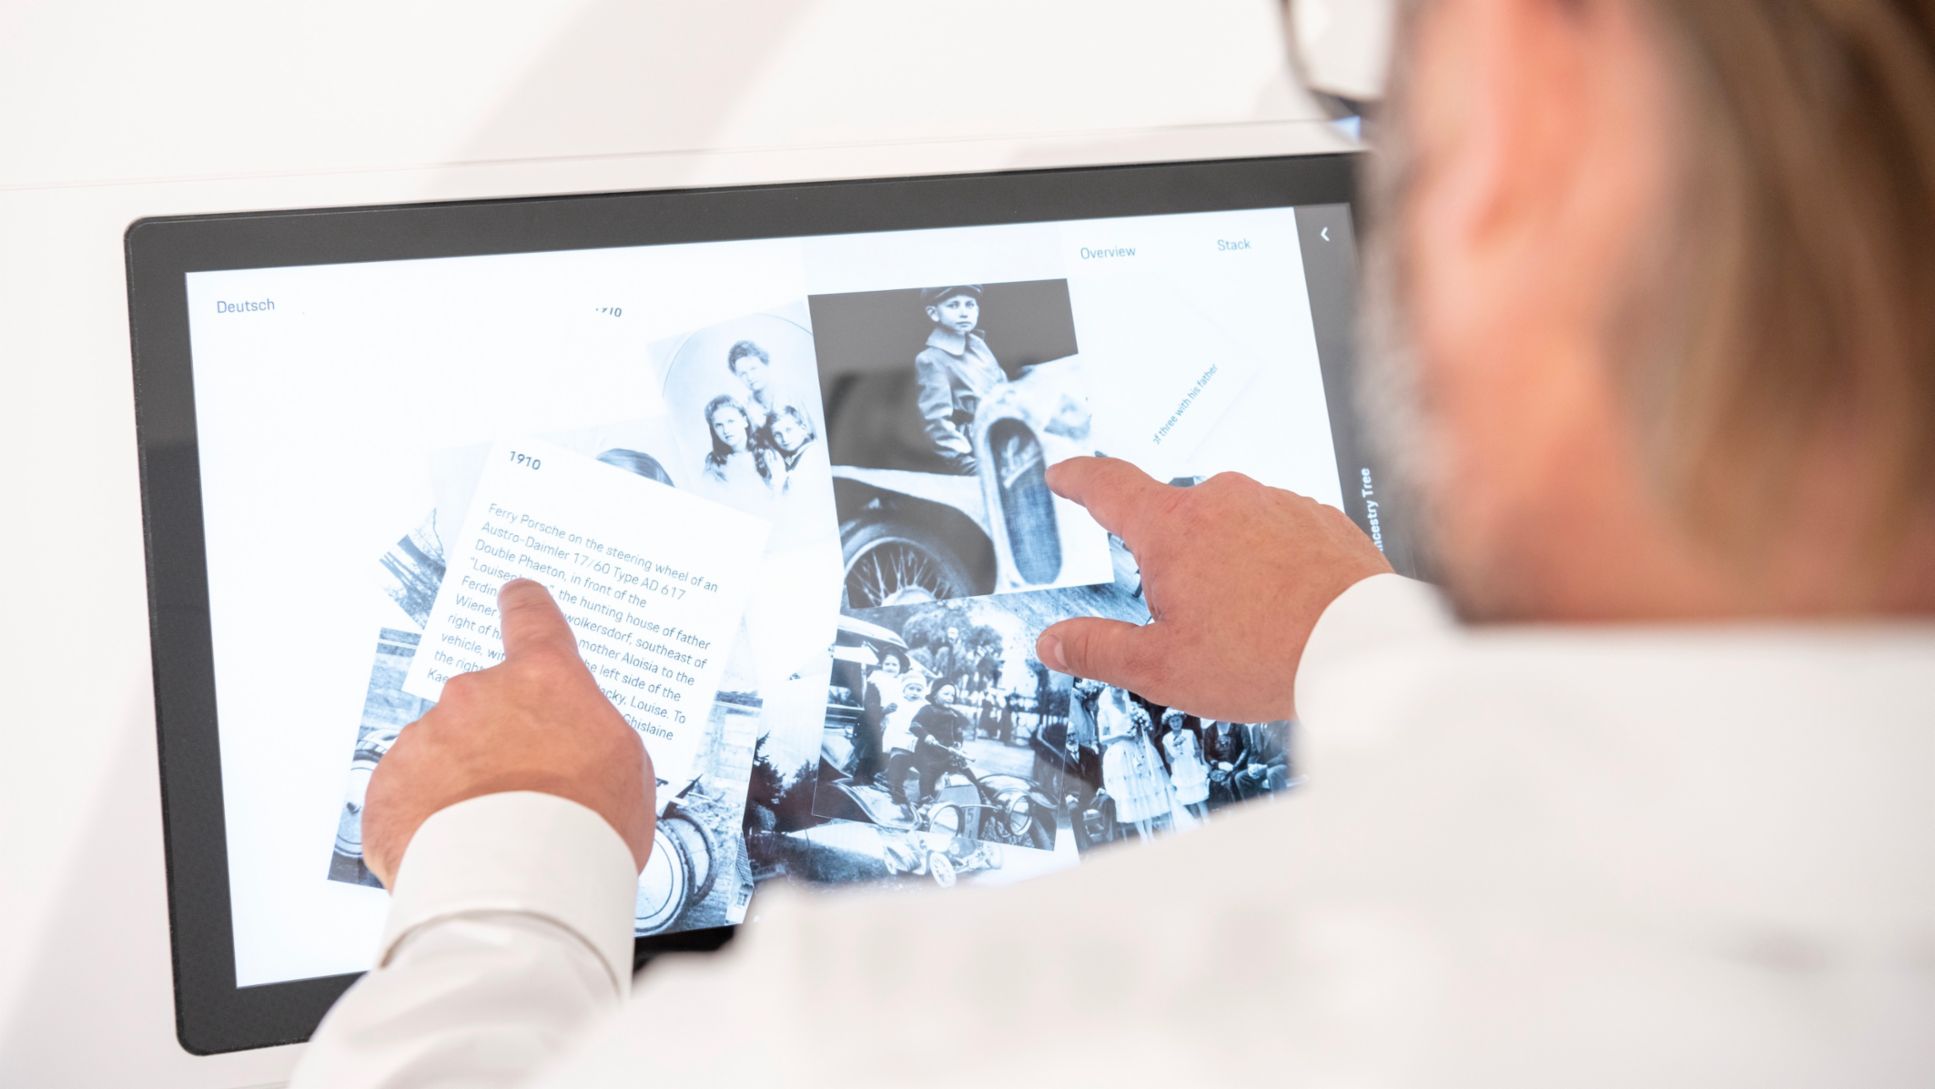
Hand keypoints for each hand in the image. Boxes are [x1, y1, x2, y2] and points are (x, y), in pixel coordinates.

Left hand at [361, 579, 654, 887]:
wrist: (517, 885)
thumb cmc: (583, 828)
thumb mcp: (626, 766)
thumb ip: (589, 734)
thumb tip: (572, 746)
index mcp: (544, 679)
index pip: (532, 620)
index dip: (525, 606)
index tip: (515, 595)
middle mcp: (477, 694)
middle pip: (486, 706)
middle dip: (499, 742)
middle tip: (526, 796)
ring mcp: (426, 737)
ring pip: (443, 754)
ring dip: (461, 785)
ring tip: (494, 837)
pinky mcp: (388, 786)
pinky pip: (409, 796)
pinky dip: (427, 820)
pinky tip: (457, 850)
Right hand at [1037, 458, 1390, 721]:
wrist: (1368, 650)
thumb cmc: (1267, 657)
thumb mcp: (1162, 668)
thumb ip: (1098, 649)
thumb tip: (1053, 642)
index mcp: (1173, 528)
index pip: (1107, 485)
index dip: (1077, 479)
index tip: (1064, 476)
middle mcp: (1223, 499)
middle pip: (1173, 518)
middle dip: (1170, 561)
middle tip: (1188, 617)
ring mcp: (1275, 502)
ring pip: (1228, 526)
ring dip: (1225, 562)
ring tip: (1247, 623)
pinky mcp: (1319, 516)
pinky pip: (1277, 532)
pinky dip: (1270, 562)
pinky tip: (1283, 608)